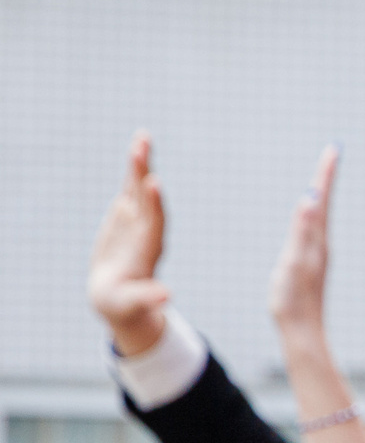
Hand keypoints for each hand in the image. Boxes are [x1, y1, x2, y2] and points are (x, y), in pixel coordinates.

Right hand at [89, 133, 170, 358]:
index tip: (154, 184)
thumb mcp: (134, 304)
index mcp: (149, 249)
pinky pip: (131, 187)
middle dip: (144, 173)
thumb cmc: (125, 305)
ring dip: (142, 164)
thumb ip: (148, 298)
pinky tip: (138, 148)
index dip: (154, 205)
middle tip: (143, 145)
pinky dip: (134, 169)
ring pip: (140, 187)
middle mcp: (147, 230)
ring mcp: (138, 220)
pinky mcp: (127, 216)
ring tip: (143, 137)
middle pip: (147, 198)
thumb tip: (167, 297)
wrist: (120, 297)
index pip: (154, 223)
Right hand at [267, 147, 338, 340]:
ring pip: (320, 218)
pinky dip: (314, 217)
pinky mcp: (310, 266)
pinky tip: (312, 220)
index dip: (325, 174)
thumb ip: (302, 229)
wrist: (302, 331)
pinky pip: (313, 232)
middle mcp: (320, 245)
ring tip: (322, 179)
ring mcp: (316, 255)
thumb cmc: (294, 300)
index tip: (334, 149)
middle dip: (326, 177)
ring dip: (321, 195)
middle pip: (323, 204)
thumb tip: (312, 199)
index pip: (321, 199)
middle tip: (332, 153)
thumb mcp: (293, 262)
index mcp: (316, 240)